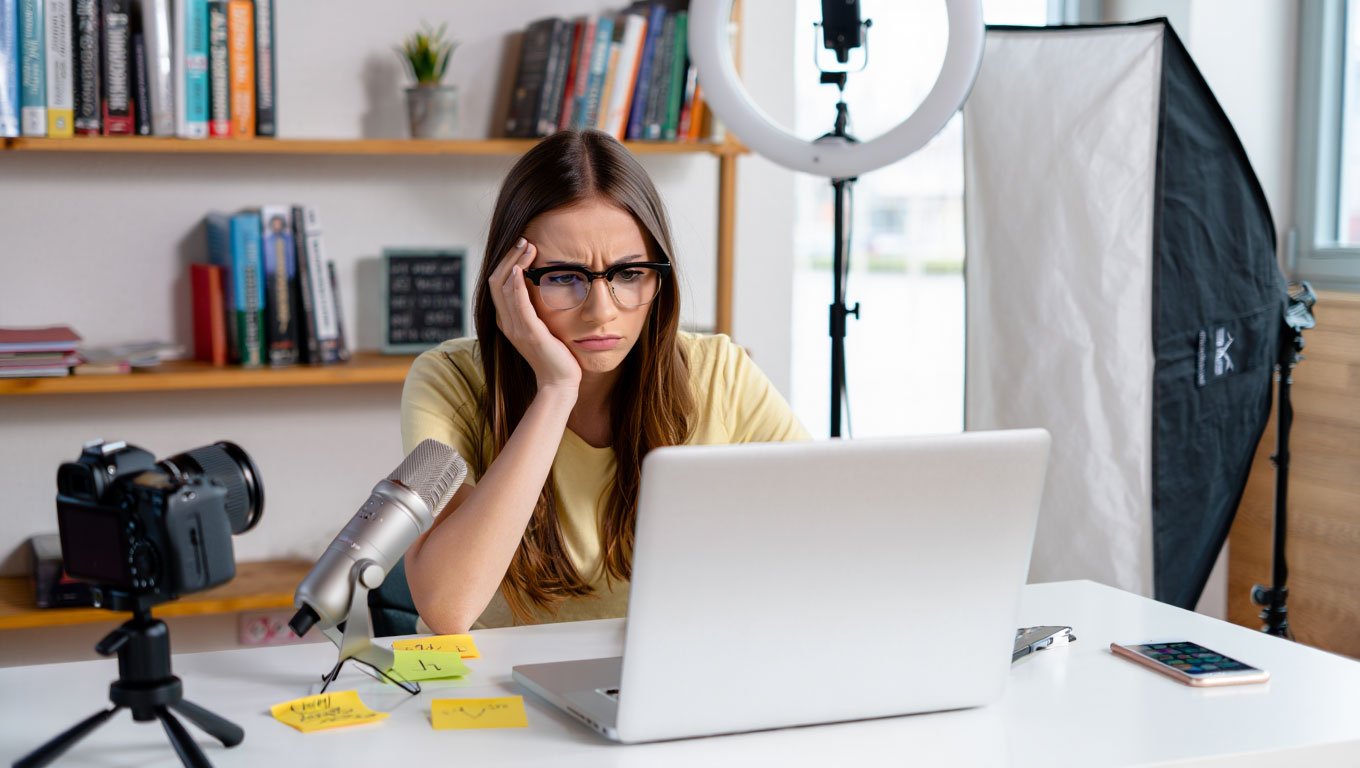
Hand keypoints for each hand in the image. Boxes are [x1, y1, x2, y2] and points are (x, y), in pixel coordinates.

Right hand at [489, 237, 581, 391]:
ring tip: (528, 246)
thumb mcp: (542, 327)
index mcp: (507, 320)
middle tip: (524, 239)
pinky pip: (518, 304)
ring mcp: (515, 328)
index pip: (498, 284)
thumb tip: (542, 285)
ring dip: (515, 263)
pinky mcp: (529, 333)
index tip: (522, 245)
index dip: (507, 262)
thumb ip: (536, 310)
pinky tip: (523, 270)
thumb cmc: (556, 354)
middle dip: (510, 257)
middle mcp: (506, 323)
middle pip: (496, 281)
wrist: (560, 382)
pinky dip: (517, 285)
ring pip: (504, 287)